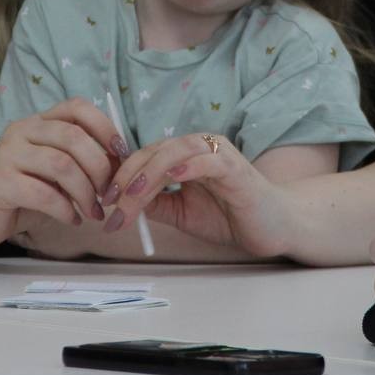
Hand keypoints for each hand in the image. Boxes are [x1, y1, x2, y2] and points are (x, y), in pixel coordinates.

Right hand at [0, 98, 123, 248]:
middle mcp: (22, 130)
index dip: (105, 127)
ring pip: (61, 165)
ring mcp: (8, 154)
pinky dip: (65, 209)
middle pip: (73, 137)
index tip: (121, 154)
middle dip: (99, 167)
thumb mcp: (53, 170)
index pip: (77, 107)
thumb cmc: (22, 190)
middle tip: (108, 193)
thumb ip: (79, 160)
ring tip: (92, 212)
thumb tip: (121, 164)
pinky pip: (43, 194)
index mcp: (39, 121)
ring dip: (85, 192)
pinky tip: (71, 219)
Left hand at [99, 132, 282, 256]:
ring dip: (146, 175)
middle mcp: (197, 146)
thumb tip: (119, 202)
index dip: (119, 176)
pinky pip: (204, 160)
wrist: (273, 228)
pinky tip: (167, 181)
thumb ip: (155, 203)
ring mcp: (216, 153)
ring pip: (171, 152)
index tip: (102, 201)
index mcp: (183, 154)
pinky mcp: (233, 166)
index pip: (143, 157)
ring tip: (128, 199)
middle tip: (109, 206)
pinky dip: (184, 167)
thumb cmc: (229, 217)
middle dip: (126, 179)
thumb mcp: (181, 212)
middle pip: (151, 152)